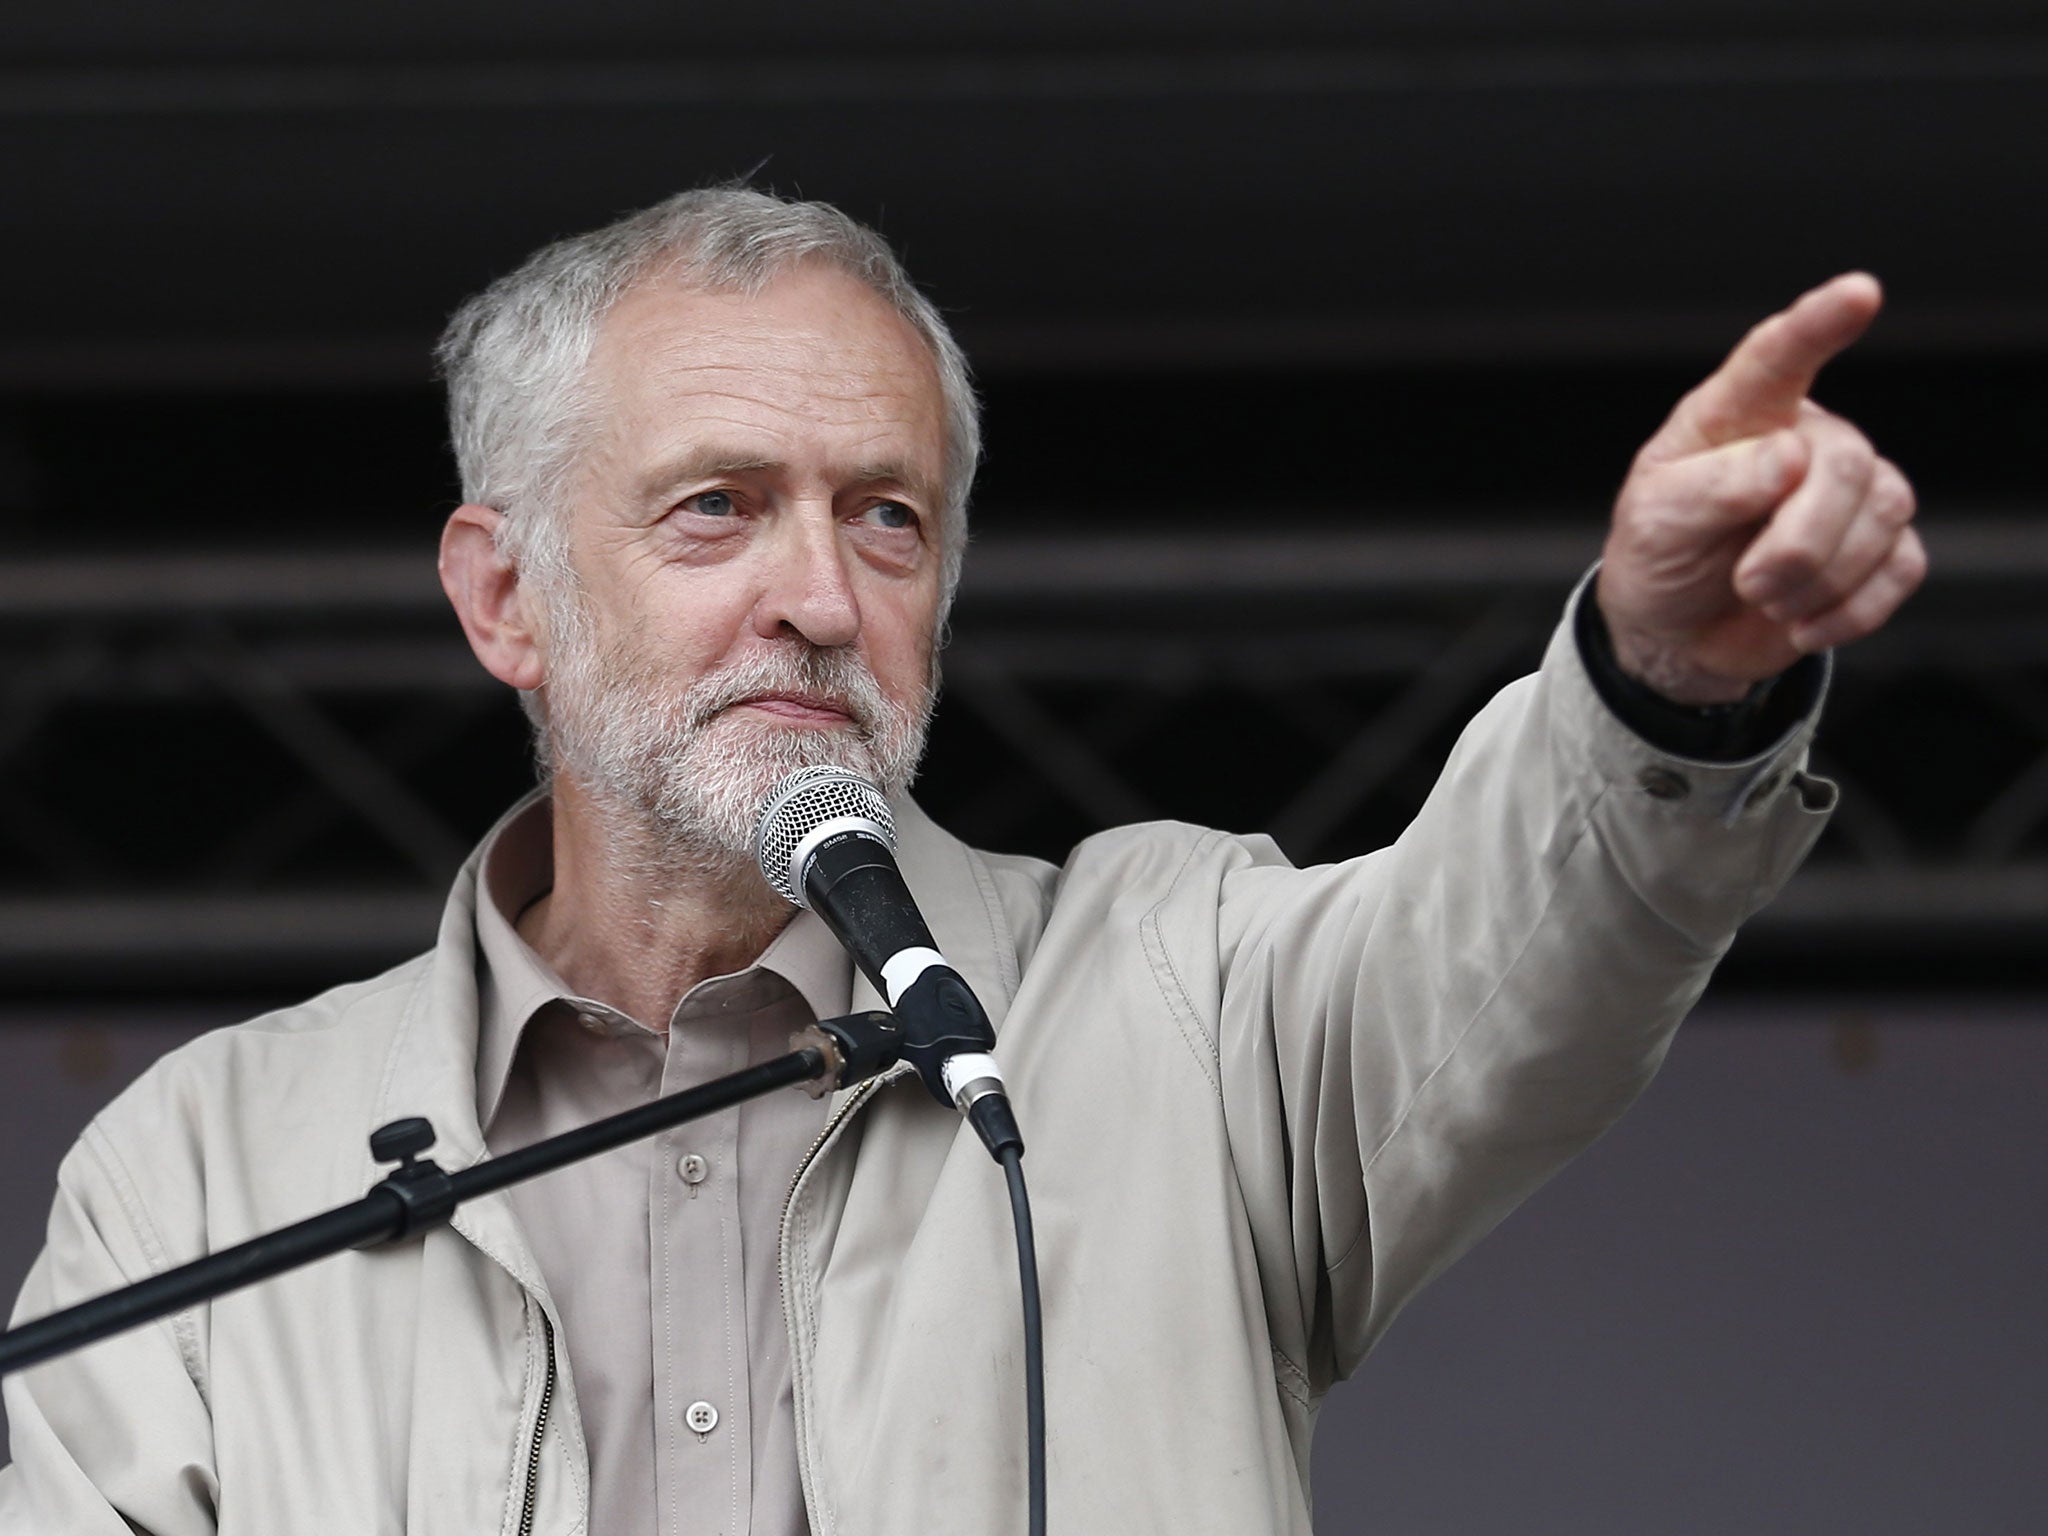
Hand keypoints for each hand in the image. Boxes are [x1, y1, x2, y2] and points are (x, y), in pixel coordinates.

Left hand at [1596, 273, 1925, 704]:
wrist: (1674, 634)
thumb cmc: (1658, 557)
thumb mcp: (1655, 523)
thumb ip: (1712, 488)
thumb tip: (1788, 458)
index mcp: (1736, 416)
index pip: (1778, 358)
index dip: (1818, 323)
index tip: (1859, 292)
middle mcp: (1803, 439)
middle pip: (1846, 464)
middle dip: (1800, 538)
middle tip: (1748, 582)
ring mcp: (1848, 492)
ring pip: (1884, 514)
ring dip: (1819, 578)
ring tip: (1763, 598)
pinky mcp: (1877, 547)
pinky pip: (1902, 566)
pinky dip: (1851, 609)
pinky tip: (1802, 621)